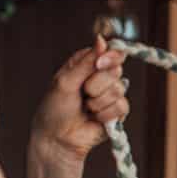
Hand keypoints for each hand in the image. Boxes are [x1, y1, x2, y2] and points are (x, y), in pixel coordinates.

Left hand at [30, 37, 128, 165]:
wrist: (57, 139)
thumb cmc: (55, 109)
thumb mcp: (66, 81)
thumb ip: (86, 61)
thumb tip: (102, 39)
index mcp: (87, 64)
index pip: (109, 52)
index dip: (109, 57)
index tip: (100, 64)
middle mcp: (100, 77)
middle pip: (116, 69)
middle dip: (97, 84)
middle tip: (83, 93)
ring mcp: (109, 95)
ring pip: (119, 89)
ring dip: (98, 102)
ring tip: (86, 108)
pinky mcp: (117, 113)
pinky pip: (122, 106)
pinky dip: (105, 114)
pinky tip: (94, 118)